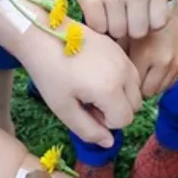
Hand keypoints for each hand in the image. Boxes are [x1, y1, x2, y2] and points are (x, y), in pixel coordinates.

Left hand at [19, 23, 140, 145]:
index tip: (85, 110)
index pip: (124, 120)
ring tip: (92, 88)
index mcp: (110, 89)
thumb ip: (88, 130)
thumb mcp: (64, 108)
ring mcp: (123, 57)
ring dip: (120, 95)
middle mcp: (124, 72)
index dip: (106, 122)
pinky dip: (119, 80)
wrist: (42, 35)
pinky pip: (129, 72)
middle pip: (134, 106)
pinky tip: (95, 74)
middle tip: (88, 100)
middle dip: (115, 110)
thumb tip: (109, 142)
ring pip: (136, 89)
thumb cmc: (49, 74)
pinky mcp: (118, 47)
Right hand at [65, 0, 167, 38]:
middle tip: (122, 19)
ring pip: (117, 32)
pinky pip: (97, 26)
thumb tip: (153, 25)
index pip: (158, 23)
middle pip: (137, 32)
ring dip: (113, 27)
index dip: (149, 24)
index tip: (140, 18)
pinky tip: (97, 12)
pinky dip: (97, 24)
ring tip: (109, 15)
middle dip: (130, 29)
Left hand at [128, 15, 177, 96]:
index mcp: (145, 55)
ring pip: (160, 90)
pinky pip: (170, 84)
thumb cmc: (143, 25)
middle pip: (148, 92)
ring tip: (145, 74)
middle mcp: (163, 62)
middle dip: (139, 88)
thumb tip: (111, 77)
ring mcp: (176, 65)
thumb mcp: (125, 38)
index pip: (134, 85)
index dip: (127, 85)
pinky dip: (162, 82)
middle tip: (134, 79)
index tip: (123, 80)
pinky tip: (156, 71)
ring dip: (151, 86)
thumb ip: (120, 59)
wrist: (172, 15)